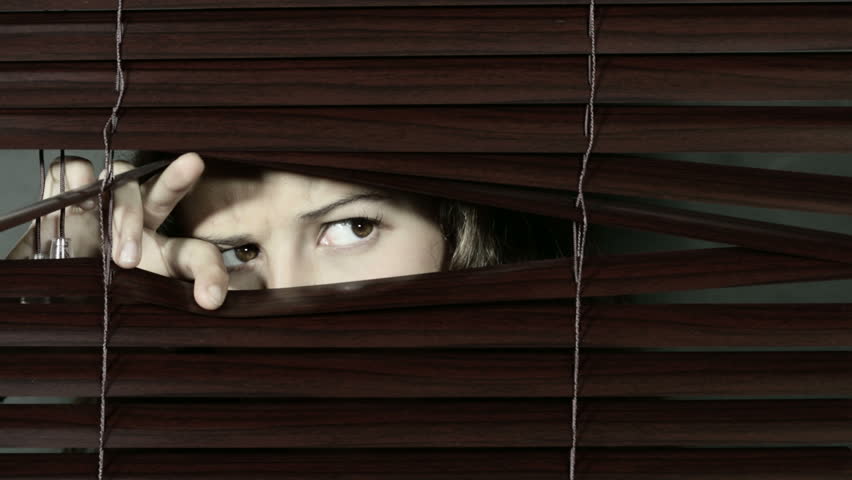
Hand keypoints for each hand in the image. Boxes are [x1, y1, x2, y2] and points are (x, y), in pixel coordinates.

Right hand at [6, 152, 229, 309]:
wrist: (36, 306)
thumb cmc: (85, 314)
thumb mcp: (125, 321)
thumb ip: (152, 324)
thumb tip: (183, 348)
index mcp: (159, 258)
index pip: (195, 254)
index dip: (209, 273)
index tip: (211, 301)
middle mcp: (135, 227)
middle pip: (163, 194)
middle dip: (177, 179)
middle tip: (192, 166)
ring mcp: (99, 208)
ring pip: (122, 182)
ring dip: (126, 215)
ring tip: (122, 259)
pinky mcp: (63, 196)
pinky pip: (75, 171)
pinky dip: (76, 183)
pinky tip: (73, 208)